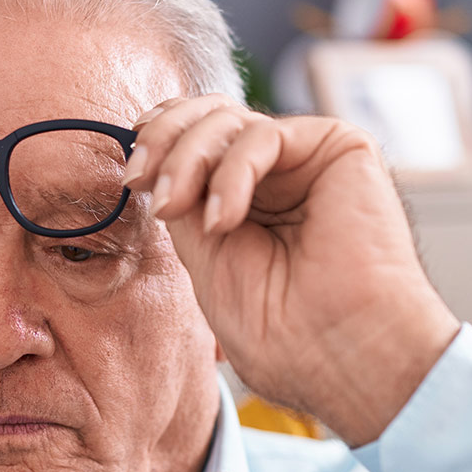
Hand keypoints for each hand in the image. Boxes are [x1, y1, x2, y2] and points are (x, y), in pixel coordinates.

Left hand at [122, 94, 460, 445]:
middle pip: (204, 116)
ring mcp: (305, 159)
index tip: (131, 177)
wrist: (341, 354)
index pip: (192, 140)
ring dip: (188, 159)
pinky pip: (263, 134)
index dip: (155, 143)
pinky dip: (231, 173)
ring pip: (226, 119)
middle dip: (161, 141)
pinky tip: (224, 220)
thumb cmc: (280, 329)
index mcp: (244, 198)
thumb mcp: (204, 257)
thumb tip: (153, 162)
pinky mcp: (339, 148)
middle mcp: (275, 173)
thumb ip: (183, 202)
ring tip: (180, 211)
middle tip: (140, 182)